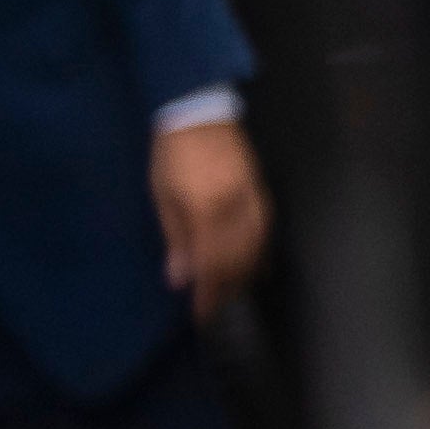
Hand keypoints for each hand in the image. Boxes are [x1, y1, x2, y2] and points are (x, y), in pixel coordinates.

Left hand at [154, 115, 269, 313]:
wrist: (199, 112)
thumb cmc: (172, 154)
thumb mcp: (163, 195)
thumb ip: (176, 238)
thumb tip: (181, 279)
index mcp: (206, 210)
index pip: (211, 265)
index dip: (209, 295)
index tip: (203, 316)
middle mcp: (234, 209)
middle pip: (237, 262)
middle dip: (227, 289)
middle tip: (216, 308)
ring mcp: (252, 199)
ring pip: (256, 249)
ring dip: (245, 275)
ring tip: (234, 292)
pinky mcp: (261, 191)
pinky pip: (266, 231)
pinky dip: (261, 253)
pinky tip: (256, 266)